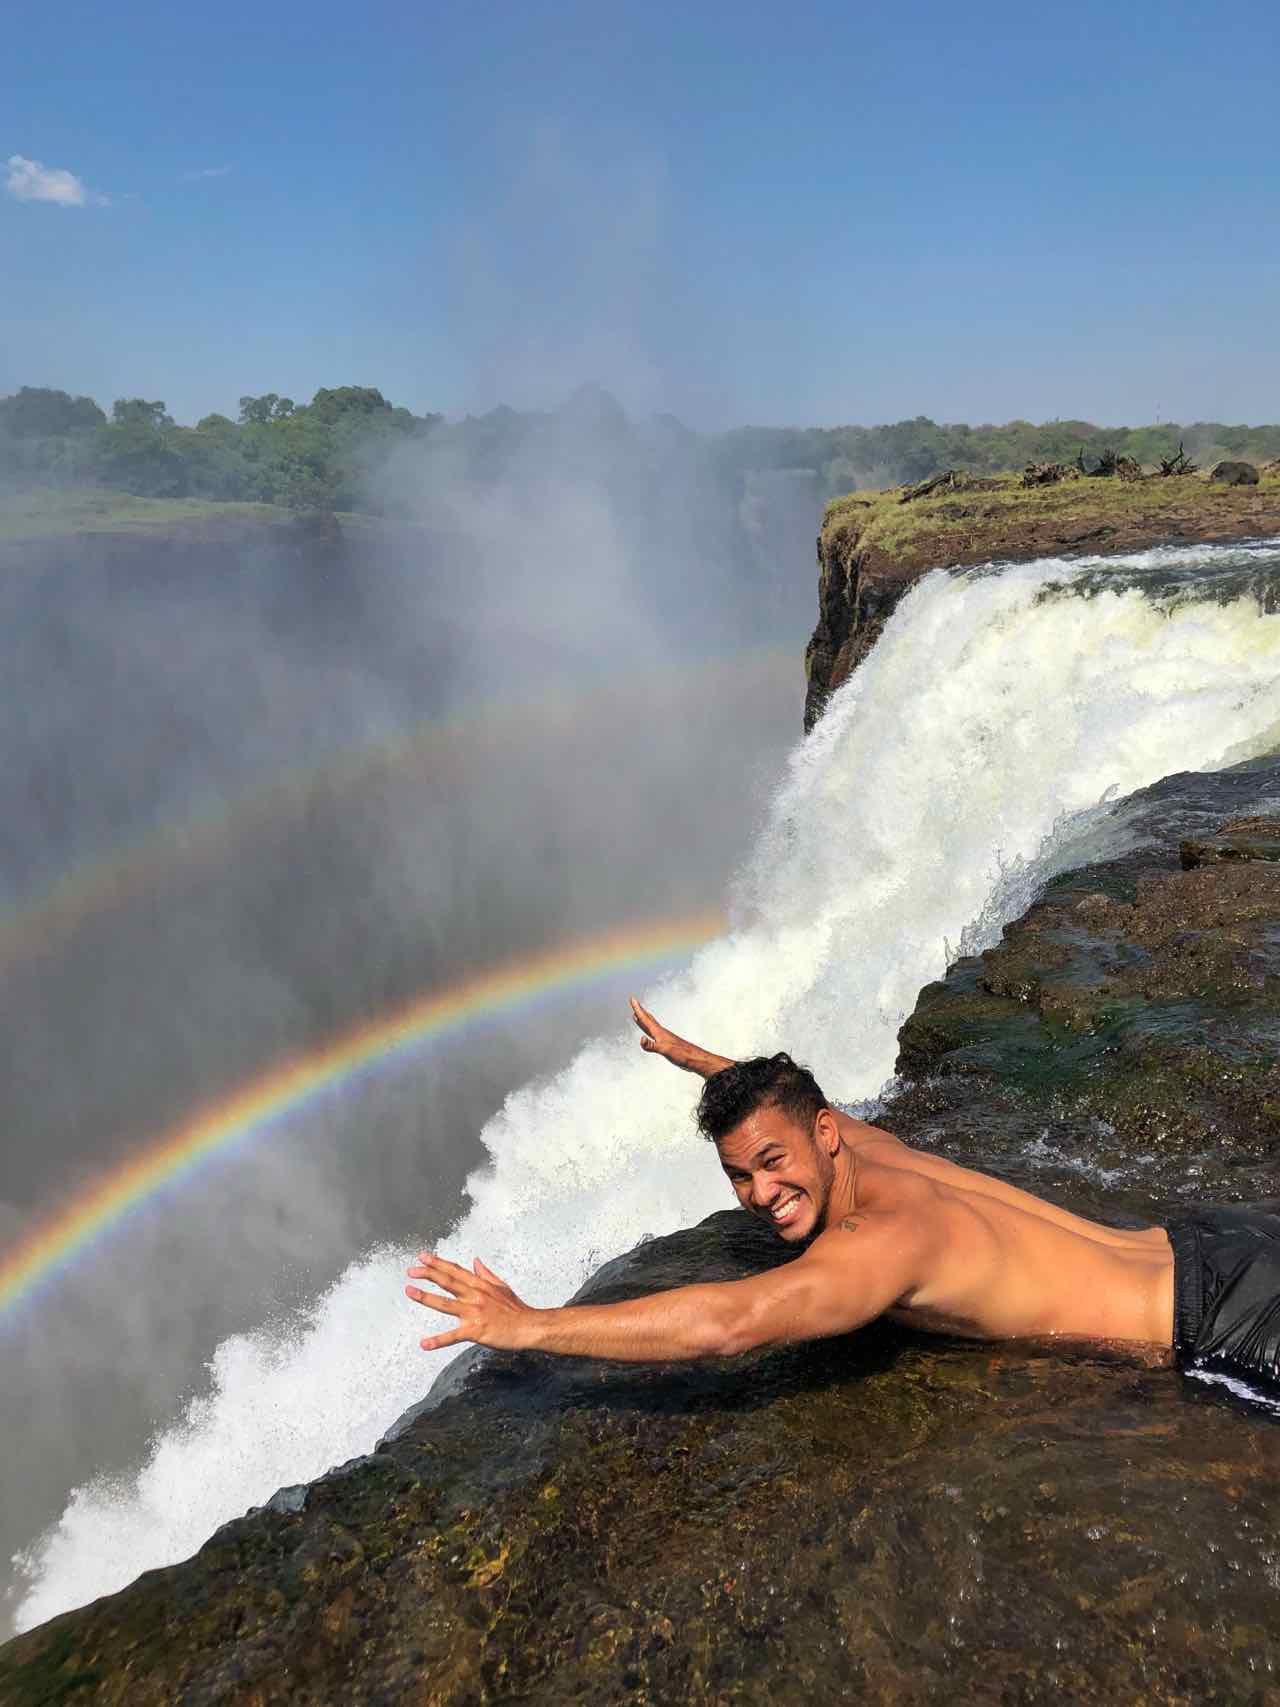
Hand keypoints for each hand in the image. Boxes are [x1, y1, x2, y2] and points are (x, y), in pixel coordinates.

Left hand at [405, 1254, 537, 1352]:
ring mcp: (474, 1313)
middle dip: (428, 1274)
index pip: (455, 1270)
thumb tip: (475, 1262)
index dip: (438, 1263)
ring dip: (426, 1298)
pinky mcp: (475, 1331)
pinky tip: (424, 1344)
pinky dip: (438, 1341)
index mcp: (480, 1285)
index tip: (423, 1257)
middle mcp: (475, 1296)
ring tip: (410, 1292)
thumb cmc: (516, 1309)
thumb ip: (486, 1274)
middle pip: (448, 1282)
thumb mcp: (502, 1286)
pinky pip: (453, 1336)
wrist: (529, 1327)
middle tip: (411, 1271)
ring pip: (445, 1304)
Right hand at [630, 997, 697, 1070]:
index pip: (645, 1018)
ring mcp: (663, 1037)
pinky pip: (653, 1033)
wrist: (693, 1057)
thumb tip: (641, 1039)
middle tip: (634, 1003)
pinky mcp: (666, 1043)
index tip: (632, 999)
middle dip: (640, 1011)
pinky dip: (648, 1029)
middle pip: (647, 1019)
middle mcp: (660, 1032)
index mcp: (659, 1032)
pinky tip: (649, 1033)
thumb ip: (651, 1045)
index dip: (638, 1009)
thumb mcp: (664, 1050)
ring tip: (637, 1015)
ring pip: (650, 1025)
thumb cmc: (681, 1054)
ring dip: (643, 1019)